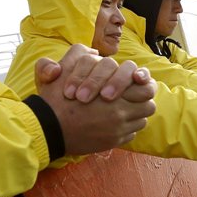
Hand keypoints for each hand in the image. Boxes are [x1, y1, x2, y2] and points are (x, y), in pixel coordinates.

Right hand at [34, 47, 156, 154]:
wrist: (48, 130)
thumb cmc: (56, 100)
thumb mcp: (64, 70)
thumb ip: (79, 56)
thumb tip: (94, 53)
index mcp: (113, 92)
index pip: (146, 88)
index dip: (142, 84)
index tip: (136, 82)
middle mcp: (120, 113)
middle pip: (148, 105)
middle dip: (141, 100)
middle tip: (130, 97)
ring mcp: (118, 130)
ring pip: (141, 120)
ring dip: (134, 114)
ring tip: (121, 109)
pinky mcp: (113, 142)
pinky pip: (131, 134)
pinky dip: (126, 128)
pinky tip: (112, 124)